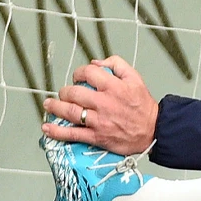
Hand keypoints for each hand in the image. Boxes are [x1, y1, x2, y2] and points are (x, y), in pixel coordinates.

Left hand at [41, 54, 158, 155]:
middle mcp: (104, 103)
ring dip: (55, 107)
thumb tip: (96, 63)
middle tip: (64, 93)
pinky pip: (73, 134)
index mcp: (113, 87)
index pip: (88, 73)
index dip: (78, 73)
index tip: (77, 77)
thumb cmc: (143, 106)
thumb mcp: (135, 77)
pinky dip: (57, 132)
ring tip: (48, 104)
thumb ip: (116, 64)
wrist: (153, 130)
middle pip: (74, 93)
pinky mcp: (97, 136)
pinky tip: (47, 127)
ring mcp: (99, 121)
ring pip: (70, 112)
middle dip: (65, 91)